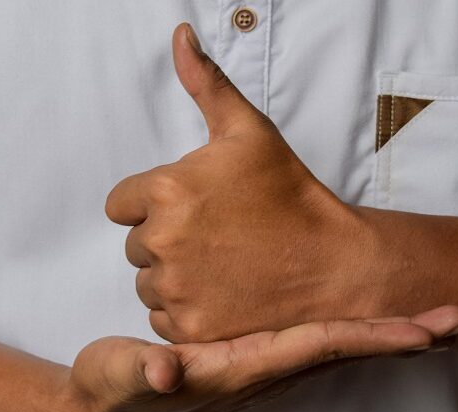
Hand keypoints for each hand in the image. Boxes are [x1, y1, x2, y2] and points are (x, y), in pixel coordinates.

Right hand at [66, 305, 457, 411]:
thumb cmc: (113, 387)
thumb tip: (169, 368)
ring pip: (337, 342)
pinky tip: (366, 310)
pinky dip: (353, 325)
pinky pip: (316, 337)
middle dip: (403, 335)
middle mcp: (265, 367)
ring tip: (433, 315)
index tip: (426, 331)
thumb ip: (145, 371)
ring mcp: (264, 361)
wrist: (105, 403)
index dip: (375, 336)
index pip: (323, 346)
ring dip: (385, 328)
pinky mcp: (255, 352)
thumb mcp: (122, 376)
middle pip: (348, 347)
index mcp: (244, 366)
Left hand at [105, 23, 386, 342]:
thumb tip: (179, 36)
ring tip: (224, 266)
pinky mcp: (190, 329)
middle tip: (218, 238)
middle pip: (136, 246)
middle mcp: (162, 242)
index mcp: (166, 191)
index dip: (155, 205)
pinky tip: (224, 295)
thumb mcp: (249, 132)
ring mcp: (176, 289)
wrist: (335, 264)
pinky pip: (164, 320)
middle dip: (167, 241)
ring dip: (174, 278)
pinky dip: (187, 313)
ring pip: (148, 284)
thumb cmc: (291, 195)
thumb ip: (205, 84)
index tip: (197, 210)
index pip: (122, 205)